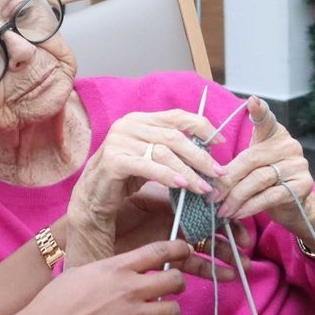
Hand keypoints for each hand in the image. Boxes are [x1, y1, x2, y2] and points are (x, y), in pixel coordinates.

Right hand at [2, 238, 192, 314]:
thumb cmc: (53, 303)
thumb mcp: (81, 272)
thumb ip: (108, 269)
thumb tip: (124, 268)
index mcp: (116, 268)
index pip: (159, 251)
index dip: (179, 249)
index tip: (185, 251)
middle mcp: (130, 289)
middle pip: (175, 280)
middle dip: (177, 283)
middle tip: (171, 289)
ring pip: (174, 311)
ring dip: (171, 313)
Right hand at [65, 108, 223, 256]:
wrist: (93, 198)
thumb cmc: (125, 178)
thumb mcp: (151, 158)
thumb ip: (172, 150)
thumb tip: (208, 153)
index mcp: (141, 119)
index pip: (177, 116)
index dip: (202, 126)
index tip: (221, 142)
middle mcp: (129, 125)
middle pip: (174, 136)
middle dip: (200, 156)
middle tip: (218, 173)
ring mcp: (119, 140)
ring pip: (164, 152)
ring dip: (188, 171)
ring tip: (204, 187)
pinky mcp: (113, 160)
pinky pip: (148, 166)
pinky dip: (167, 176)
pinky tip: (182, 185)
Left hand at [106, 185, 250, 276]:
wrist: (81, 239)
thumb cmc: (98, 216)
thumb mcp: (128, 203)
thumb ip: (156, 196)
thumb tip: (179, 182)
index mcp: (161, 196)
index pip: (197, 197)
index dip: (219, 207)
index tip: (234, 212)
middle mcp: (167, 213)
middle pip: (205, 218)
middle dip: (227, 230)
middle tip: (246, 241)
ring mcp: (167, 233)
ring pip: (202, 241)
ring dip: (224, 252)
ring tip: (244, 265)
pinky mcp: (164, 253)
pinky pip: (190, 260)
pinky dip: (209, 267)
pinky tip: (227, 275)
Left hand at [213, 97, 314, 246]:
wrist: (294, 207)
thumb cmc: (267, 182)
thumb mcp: (253, 166)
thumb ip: (238, 163)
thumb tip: (209, 173)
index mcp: (275, 135)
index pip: (266, 120)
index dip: (259, 111)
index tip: (252, 100)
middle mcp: (289, 146)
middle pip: (251, 159)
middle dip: (227, 179)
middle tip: (211, 195)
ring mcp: (298, 165)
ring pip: (258, 179)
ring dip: (236, 197)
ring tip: (222, 209)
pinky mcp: (302, 186)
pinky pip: (269, 196)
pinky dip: (250, 207)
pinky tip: (238, 213)